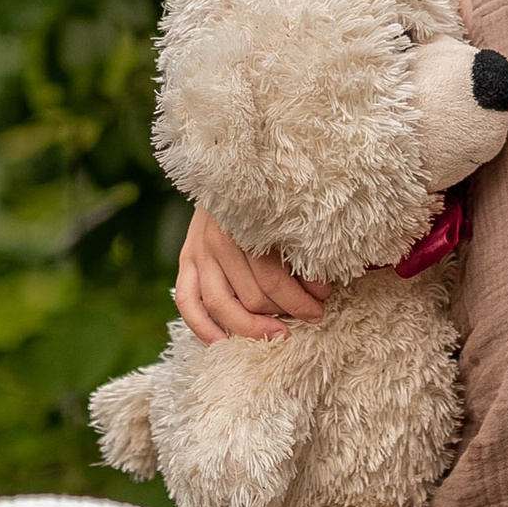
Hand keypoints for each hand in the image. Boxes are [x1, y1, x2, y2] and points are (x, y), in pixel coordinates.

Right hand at [174, 205, 327, 345]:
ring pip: (222, 305)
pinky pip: (187, 301)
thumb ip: (301, 245)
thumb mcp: (289, 210)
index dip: (300, 300)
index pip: (273, 280)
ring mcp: (199, 251)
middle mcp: (219, 240)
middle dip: (285, 311)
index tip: (321, 305)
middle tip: (309, 314)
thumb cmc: (270, 192)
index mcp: (247, 225)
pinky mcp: (186, 258)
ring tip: (279, 334)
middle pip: (251, 297)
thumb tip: (321, 288)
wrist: (230, 164)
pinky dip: (202, 326)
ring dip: (251, 326)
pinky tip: (222, 342)